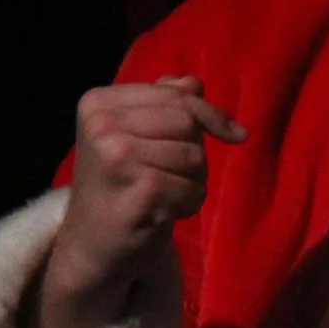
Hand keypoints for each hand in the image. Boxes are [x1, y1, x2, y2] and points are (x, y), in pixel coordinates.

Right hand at [35, 74, 243, 327]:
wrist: (92, 246)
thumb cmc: (119, 187)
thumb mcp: (135, 138)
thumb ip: (162, 105)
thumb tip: (193, 81)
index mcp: (99, 102)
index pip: (178, 95)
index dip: (213, 116)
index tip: (236, 135)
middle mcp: (102, 124)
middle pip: (188, 123)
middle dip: (195, 154)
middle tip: (171, 178)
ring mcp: (116, 157)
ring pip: (194, 156)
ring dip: (192, 182)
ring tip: (163, 196)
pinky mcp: (139, 191)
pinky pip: (193, 189)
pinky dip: (188, 204)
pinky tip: (163, 213)